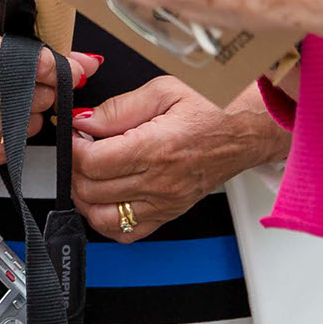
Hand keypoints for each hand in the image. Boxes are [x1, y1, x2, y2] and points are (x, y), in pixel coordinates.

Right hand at [0, 32, 96, 169]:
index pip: (35, 64)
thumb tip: (86, 63)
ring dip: (27, 117)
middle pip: (37, 97)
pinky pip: (13, 149)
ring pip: (30, 125)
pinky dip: (10, 138)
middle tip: (24, 88)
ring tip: (4, 106)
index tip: (70, 72)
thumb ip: (32, 52)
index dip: (59, 70)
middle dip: (40, 92)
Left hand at [67, 77, 288, 240]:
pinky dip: (106, 220)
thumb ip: (119, 108)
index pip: (92, 162)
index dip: (73, 146)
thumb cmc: (214, 106)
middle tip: (80, 146)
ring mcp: (165, 203)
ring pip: (102, 218)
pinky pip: (128, 233)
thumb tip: (84, 121)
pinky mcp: (169, 213)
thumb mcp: (164, 90)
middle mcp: (160, 183)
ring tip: (89, 172)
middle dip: (75, 168)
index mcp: (156, 149)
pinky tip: (106, 197)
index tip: (75, 131)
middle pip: (91, 190)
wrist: (249, 129)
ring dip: (85, 196)